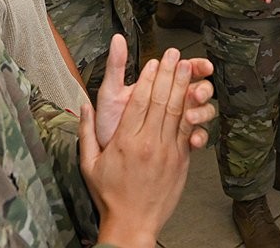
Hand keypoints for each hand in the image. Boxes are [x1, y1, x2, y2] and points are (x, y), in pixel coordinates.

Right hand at [82, 40, 215, 246]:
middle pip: (161, 101)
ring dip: (184, 86)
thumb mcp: (89, 164)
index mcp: (125, 141)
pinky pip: (186, 130)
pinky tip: (195, 97)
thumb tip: (84, 106)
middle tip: (175, 54)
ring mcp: (166, 152)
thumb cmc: (109, 195)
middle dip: (169, 74)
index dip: (148, 79)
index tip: (153, 63)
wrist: (132, 224)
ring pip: (177, 112)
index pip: (139, 102)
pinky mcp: (180, 160)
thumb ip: (86, 133)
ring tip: (189, 67)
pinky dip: (191, 111)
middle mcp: (147, 143)